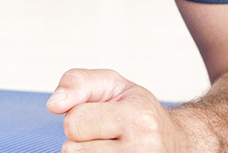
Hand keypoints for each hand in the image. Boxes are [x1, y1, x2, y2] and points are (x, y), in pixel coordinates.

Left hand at [45, 69, 199, 152]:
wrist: (173, 142)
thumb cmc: (137, 111)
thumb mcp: (111, 84)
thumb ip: (78, 83)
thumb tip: (55, 104)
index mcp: (139, 119)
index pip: (74, 123)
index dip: (79, 116)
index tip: (101, 116)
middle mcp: (142, 149)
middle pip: (72, 150)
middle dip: (82, 139)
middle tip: (106, 134)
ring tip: (109, 146)